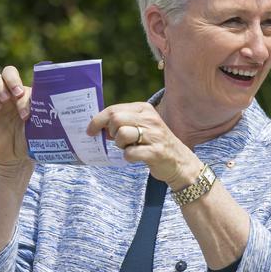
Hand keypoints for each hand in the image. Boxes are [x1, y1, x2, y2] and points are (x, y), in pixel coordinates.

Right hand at [0, 66, 31, 164]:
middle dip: (12, 79)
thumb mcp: (36, 126)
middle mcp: (11, 93)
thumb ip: (38, 113)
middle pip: (8, 71)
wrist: (15, 155)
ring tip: (4, 100)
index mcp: (26, 94)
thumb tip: (42, 105)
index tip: (28, 111)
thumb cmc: (29, 138)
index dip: (26, 93)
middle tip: (16, 93)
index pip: (26, 82)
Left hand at [86, 102, 201, 189]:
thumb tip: (98, 125)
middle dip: (111, 133)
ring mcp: (154, 135)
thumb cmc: (154, 143)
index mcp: (144, 109)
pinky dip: (128, 157)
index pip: (114, 109)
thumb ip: (123, 122)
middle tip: (118, 141)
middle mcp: (150, 119)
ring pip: (122, 135)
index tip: (90, 131)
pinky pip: (130, 153)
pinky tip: (136, 156)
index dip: (98, 120)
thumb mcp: (142, 126)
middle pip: (116, 120)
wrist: (180, 162)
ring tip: (129, 148)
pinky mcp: (156, 152)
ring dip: (120, 145)